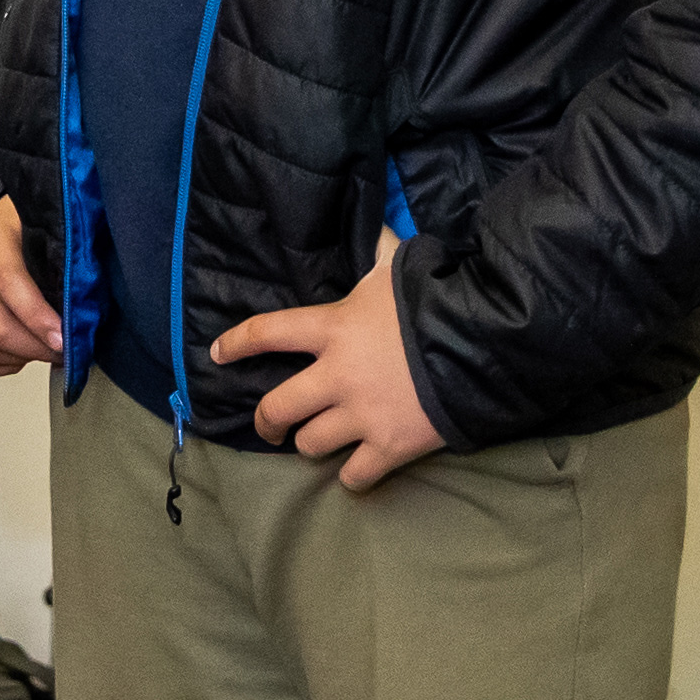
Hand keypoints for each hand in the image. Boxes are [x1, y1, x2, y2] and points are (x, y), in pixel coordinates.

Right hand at [0, 201, 56, 377]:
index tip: (63, 338)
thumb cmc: (26, 235)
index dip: (37, 317)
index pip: (8, 281)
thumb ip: (65, 267)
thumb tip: (83, 316)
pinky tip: (20, 356)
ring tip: (43, 350)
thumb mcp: (48, 235)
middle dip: (34, 348)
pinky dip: (0, 367)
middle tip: (62, 351)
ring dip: (21, 358)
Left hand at [216, 245, 445, 490]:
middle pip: (276, 408)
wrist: (482, 342)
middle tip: (270, 426)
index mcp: (332, 328)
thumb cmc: (436, 300)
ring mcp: (361, 415)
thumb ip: (377, 250)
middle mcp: (336, 376)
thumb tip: (375, 224)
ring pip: (310, 444)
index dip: (236, 344)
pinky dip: (353, 475)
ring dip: (312, 442)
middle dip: (266, 422)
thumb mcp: (397, 267)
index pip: (267, 333)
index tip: (217, 355)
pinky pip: (353, 476)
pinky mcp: (389, 446)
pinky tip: (357, 467)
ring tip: (323, 440)